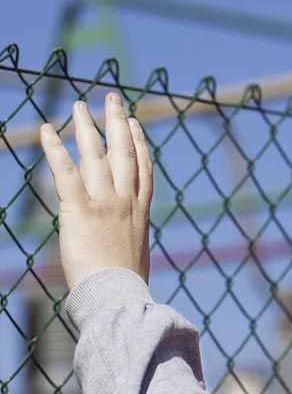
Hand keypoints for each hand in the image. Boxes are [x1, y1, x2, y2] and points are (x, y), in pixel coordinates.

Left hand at [40, 93, 152, 290]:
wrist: (118, 293)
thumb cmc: (127, 283)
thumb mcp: (137, 254)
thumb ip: (130, 238)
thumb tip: (126, 245)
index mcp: (141, 211)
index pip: (143, 168)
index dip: (139, 142)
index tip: (134, 123)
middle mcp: (126, 200)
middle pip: (124, 152)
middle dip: (118, 122)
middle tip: (112, 99)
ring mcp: (105, 202)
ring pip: (97, 155)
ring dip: (87, 127)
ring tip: (79, 106)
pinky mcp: (81, 209)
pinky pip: (65, 172)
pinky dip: (54, 149)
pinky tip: (47, 130)